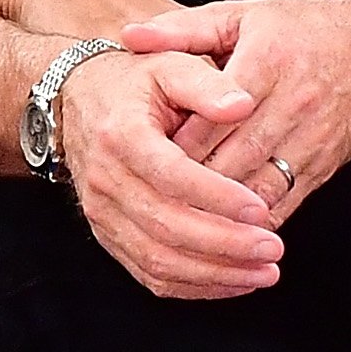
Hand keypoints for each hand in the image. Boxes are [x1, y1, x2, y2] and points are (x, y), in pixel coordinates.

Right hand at [58, 47, 282, 300]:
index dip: (216, 197)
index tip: (260, 208)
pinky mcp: (108, 236)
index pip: (170, 175)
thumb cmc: (134, 83)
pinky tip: (236, 280)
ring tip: (265, 271)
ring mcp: (103, 213)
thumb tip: (244, 104)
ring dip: (216, 273)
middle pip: (166, 226)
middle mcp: (106, 180)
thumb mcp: (170, 65)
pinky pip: (149, 274)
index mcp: (122, 135)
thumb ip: (207, 84)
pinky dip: (195, 286)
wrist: (76, 101)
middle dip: (226, 243)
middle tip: (274, 247)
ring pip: (158, 260)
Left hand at [122, 0, 350, 221]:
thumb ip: (183, 29)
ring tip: (175, 221)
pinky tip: (215, 231)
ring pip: (255, 191)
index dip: (174, 141)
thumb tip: (130, 36)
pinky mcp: (324, 167)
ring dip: (215, 212)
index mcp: (268, 60)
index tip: (141, 158)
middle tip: (147, 200)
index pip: (213, 113)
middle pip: (232, 157)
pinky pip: (282, 206)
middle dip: (188, 183)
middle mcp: (295, 102)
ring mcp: (313, 139)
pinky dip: (247, 224)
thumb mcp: (241, 16)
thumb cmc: (300, 32)